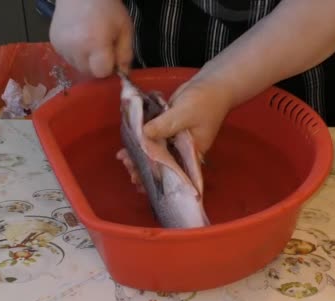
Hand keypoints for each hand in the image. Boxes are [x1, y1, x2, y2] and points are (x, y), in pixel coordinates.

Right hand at [49, 0, 132, 77]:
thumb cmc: (107, 8)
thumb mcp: (124, 29)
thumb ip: (125, 54)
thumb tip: (123, 75)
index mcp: (95, 44)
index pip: (102, 73)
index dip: (109, 67)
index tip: (112, 56)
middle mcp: (75, 49)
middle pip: (89, 72)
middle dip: (97, 65)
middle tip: (102, 48)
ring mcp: (62, 47)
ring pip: (77, 67)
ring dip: (86, 61)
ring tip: (89, 42)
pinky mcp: (54, 44)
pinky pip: (67, 58)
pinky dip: (75, 54)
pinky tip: (79, 39)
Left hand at [116, 73, 232, 190]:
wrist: (211, 84)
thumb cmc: (206, 101)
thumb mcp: (185, 113)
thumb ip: (165, 124)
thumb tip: (144, 134)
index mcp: (191, 155)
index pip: (173, 173)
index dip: (157, 179)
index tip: (140, 180)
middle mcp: (181, 151)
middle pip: (162, 165)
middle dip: (144, 169)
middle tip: (128, 167)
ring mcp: (174, 141)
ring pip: (155, 153)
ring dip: (140, 156)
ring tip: (123, 159)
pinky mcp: (167, 129)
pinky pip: (152, 139)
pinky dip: (142, 142)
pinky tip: (128, 146)